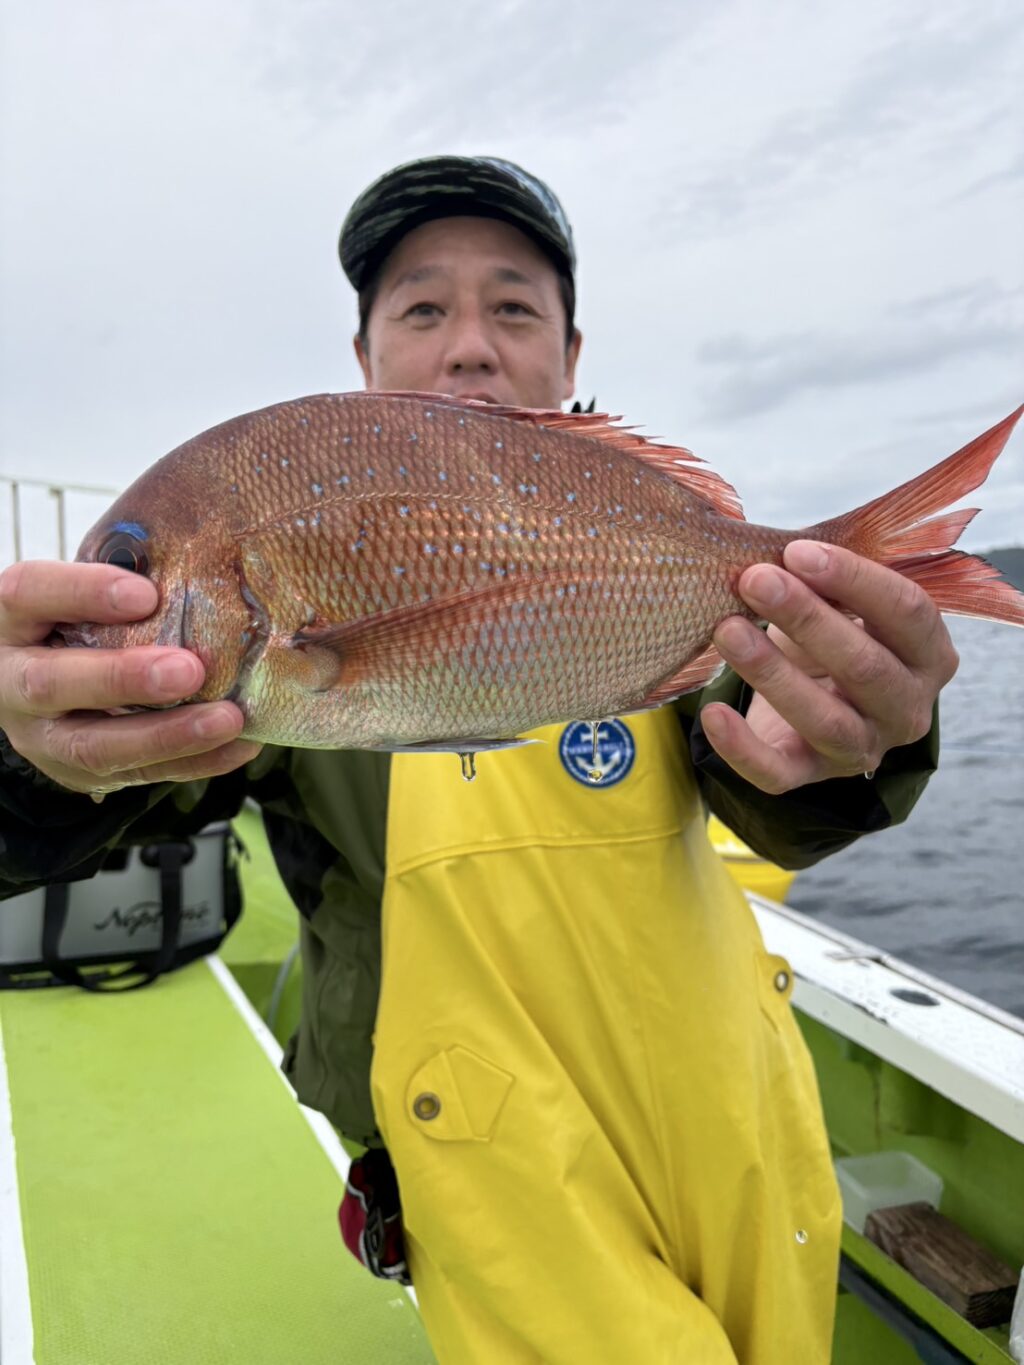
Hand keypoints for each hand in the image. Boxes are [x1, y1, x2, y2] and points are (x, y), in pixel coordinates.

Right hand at [0, 560, 261, 797]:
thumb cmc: (75, 626)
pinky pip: (138, 775)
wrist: (39, 690)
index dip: (85, 592)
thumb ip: (124, 585)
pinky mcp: (81, 773)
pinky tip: (239, 743)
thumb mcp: (80, 595)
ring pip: (96, 746)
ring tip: (226, 718)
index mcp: (12, 619)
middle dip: (124, 678)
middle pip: (52, 683)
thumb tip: (206, 568)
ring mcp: (43, 737)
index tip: (146, 593)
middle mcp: (13, 682)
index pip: (31, 594)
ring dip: (168, 734)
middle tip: (189, 669)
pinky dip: (195, 761)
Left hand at [701, 540, 958, 793]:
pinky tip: (713, 713)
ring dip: (773, 673)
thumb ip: (827, 580)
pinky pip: (778, 773)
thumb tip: (780, 555)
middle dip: (807, 619)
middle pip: (865, 667)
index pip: (907, 613)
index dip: (854, 579)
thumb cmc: (831, 638)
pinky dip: (742, 747)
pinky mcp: (811, 775)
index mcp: (929, 655)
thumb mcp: (841, 605)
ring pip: (824, 720)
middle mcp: (907, 709)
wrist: (813, 701)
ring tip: (727, 630)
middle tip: (754, 581)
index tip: (797, 552)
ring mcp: (862, 748)